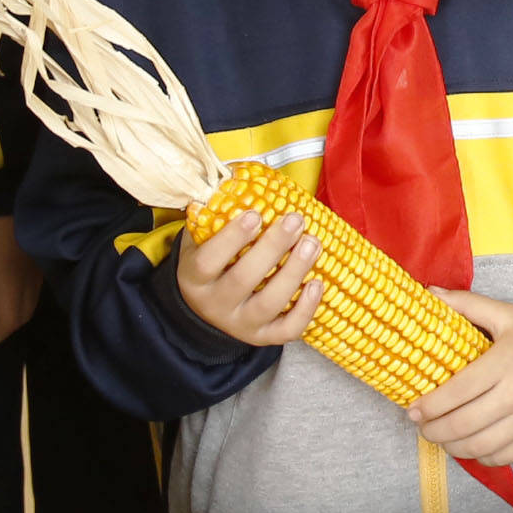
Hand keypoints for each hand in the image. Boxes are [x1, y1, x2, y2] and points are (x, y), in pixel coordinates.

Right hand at [174, 205, 322, 347]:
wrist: (204, 310)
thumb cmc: (209, 263)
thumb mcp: (199, 240)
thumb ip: (214, 214)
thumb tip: (238, 175)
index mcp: (194, 278)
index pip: (208, 261)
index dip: (231, 239)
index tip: (255, 213)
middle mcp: (215, 305)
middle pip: (243, 279)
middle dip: (273, 248)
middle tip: (295, 220)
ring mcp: (239, 324)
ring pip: (268, 304)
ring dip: (294, 272)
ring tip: (312, 243)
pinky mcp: (263, 337)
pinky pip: (286, 330)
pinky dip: (305, 309)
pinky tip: (318, 282)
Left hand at [410, 294, 512, 465]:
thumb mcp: (507, 315)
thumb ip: (467, 305)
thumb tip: (430, 293)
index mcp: (505, 362)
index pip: (458, 391)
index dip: (430, 405)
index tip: (413, 409)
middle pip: (464, 424)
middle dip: (434, 430)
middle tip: (422, 426)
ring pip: (479, 446)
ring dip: (452, 447)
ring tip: (442, 437)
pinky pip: (501, 457)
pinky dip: (479, 456)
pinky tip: (471, 445)